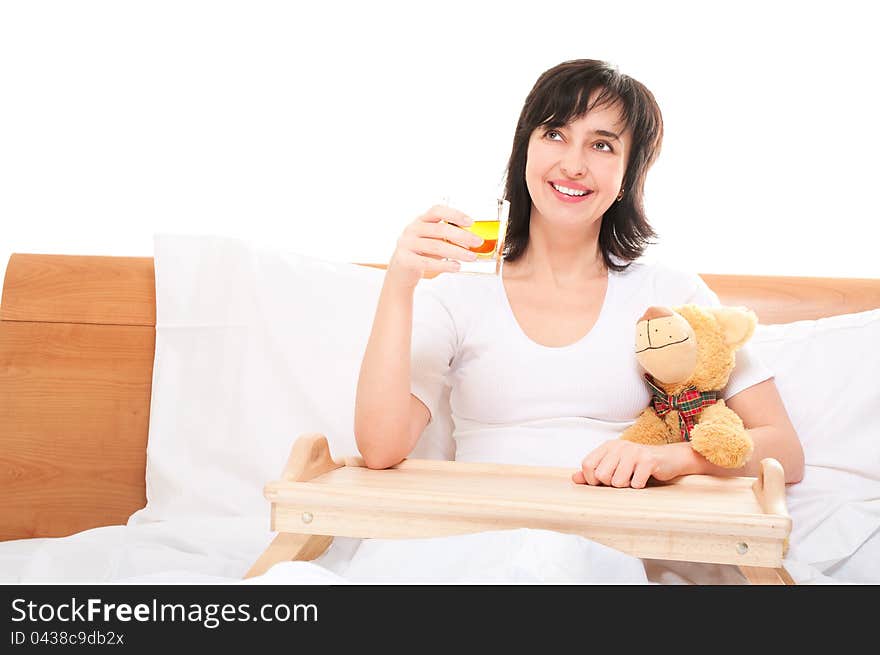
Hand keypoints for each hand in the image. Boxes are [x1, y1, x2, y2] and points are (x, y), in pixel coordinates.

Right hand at [386, 204, 483, 289]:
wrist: (401, 271)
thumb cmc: (421, 254)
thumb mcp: (433, 241)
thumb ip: (448, 238)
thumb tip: (471, 240)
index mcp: (421, 220)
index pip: (437, 211)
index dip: (454, 214)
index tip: (470, 222)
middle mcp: (412, 229)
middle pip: (440, 229)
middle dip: (462, 236)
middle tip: (477, 242)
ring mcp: (407, 244)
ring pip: (436, 246)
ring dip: (457, 252)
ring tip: (471, 257)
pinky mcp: (405, 259)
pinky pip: (427, 262)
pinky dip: (444, 264)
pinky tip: (456, 266)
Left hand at [572, 440, 690, 488]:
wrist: (670, 459)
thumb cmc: (638, 465)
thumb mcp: (614, 466)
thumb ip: (594, 472)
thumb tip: (574, 478)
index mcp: (608, 446)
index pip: (587, 465)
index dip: (592, 479)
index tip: (602, 483)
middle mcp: (619, 446)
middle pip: (601, 475)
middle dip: (611, 484)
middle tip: (623, 479)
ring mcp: (634, 452)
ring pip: (618, 482)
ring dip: (626, 486)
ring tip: (634, 477)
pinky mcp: (648, 460)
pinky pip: (635, 483)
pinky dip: (639, 486)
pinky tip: (645, 478)